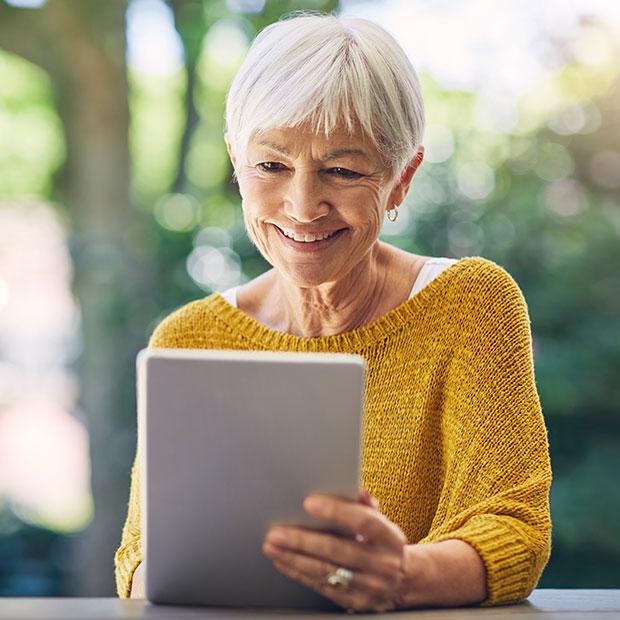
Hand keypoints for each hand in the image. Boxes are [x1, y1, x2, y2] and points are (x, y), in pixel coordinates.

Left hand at [262, 490, 407, 612]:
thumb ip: (365, 504)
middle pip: (337, 550)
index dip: (336, 511)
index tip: (309, 503)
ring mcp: (369, 586)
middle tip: (277, 532)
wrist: (403, 580)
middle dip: (303, 540)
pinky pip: (322, 587)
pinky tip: (283, 562)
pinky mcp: (355, 602)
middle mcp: (381, 564)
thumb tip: (351, 489)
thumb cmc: (383, 542)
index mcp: (389, 538)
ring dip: (294, 558)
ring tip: (272, 546)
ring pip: (325, 571)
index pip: (363, 522)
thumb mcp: (382, 520)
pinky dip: (299, 573)